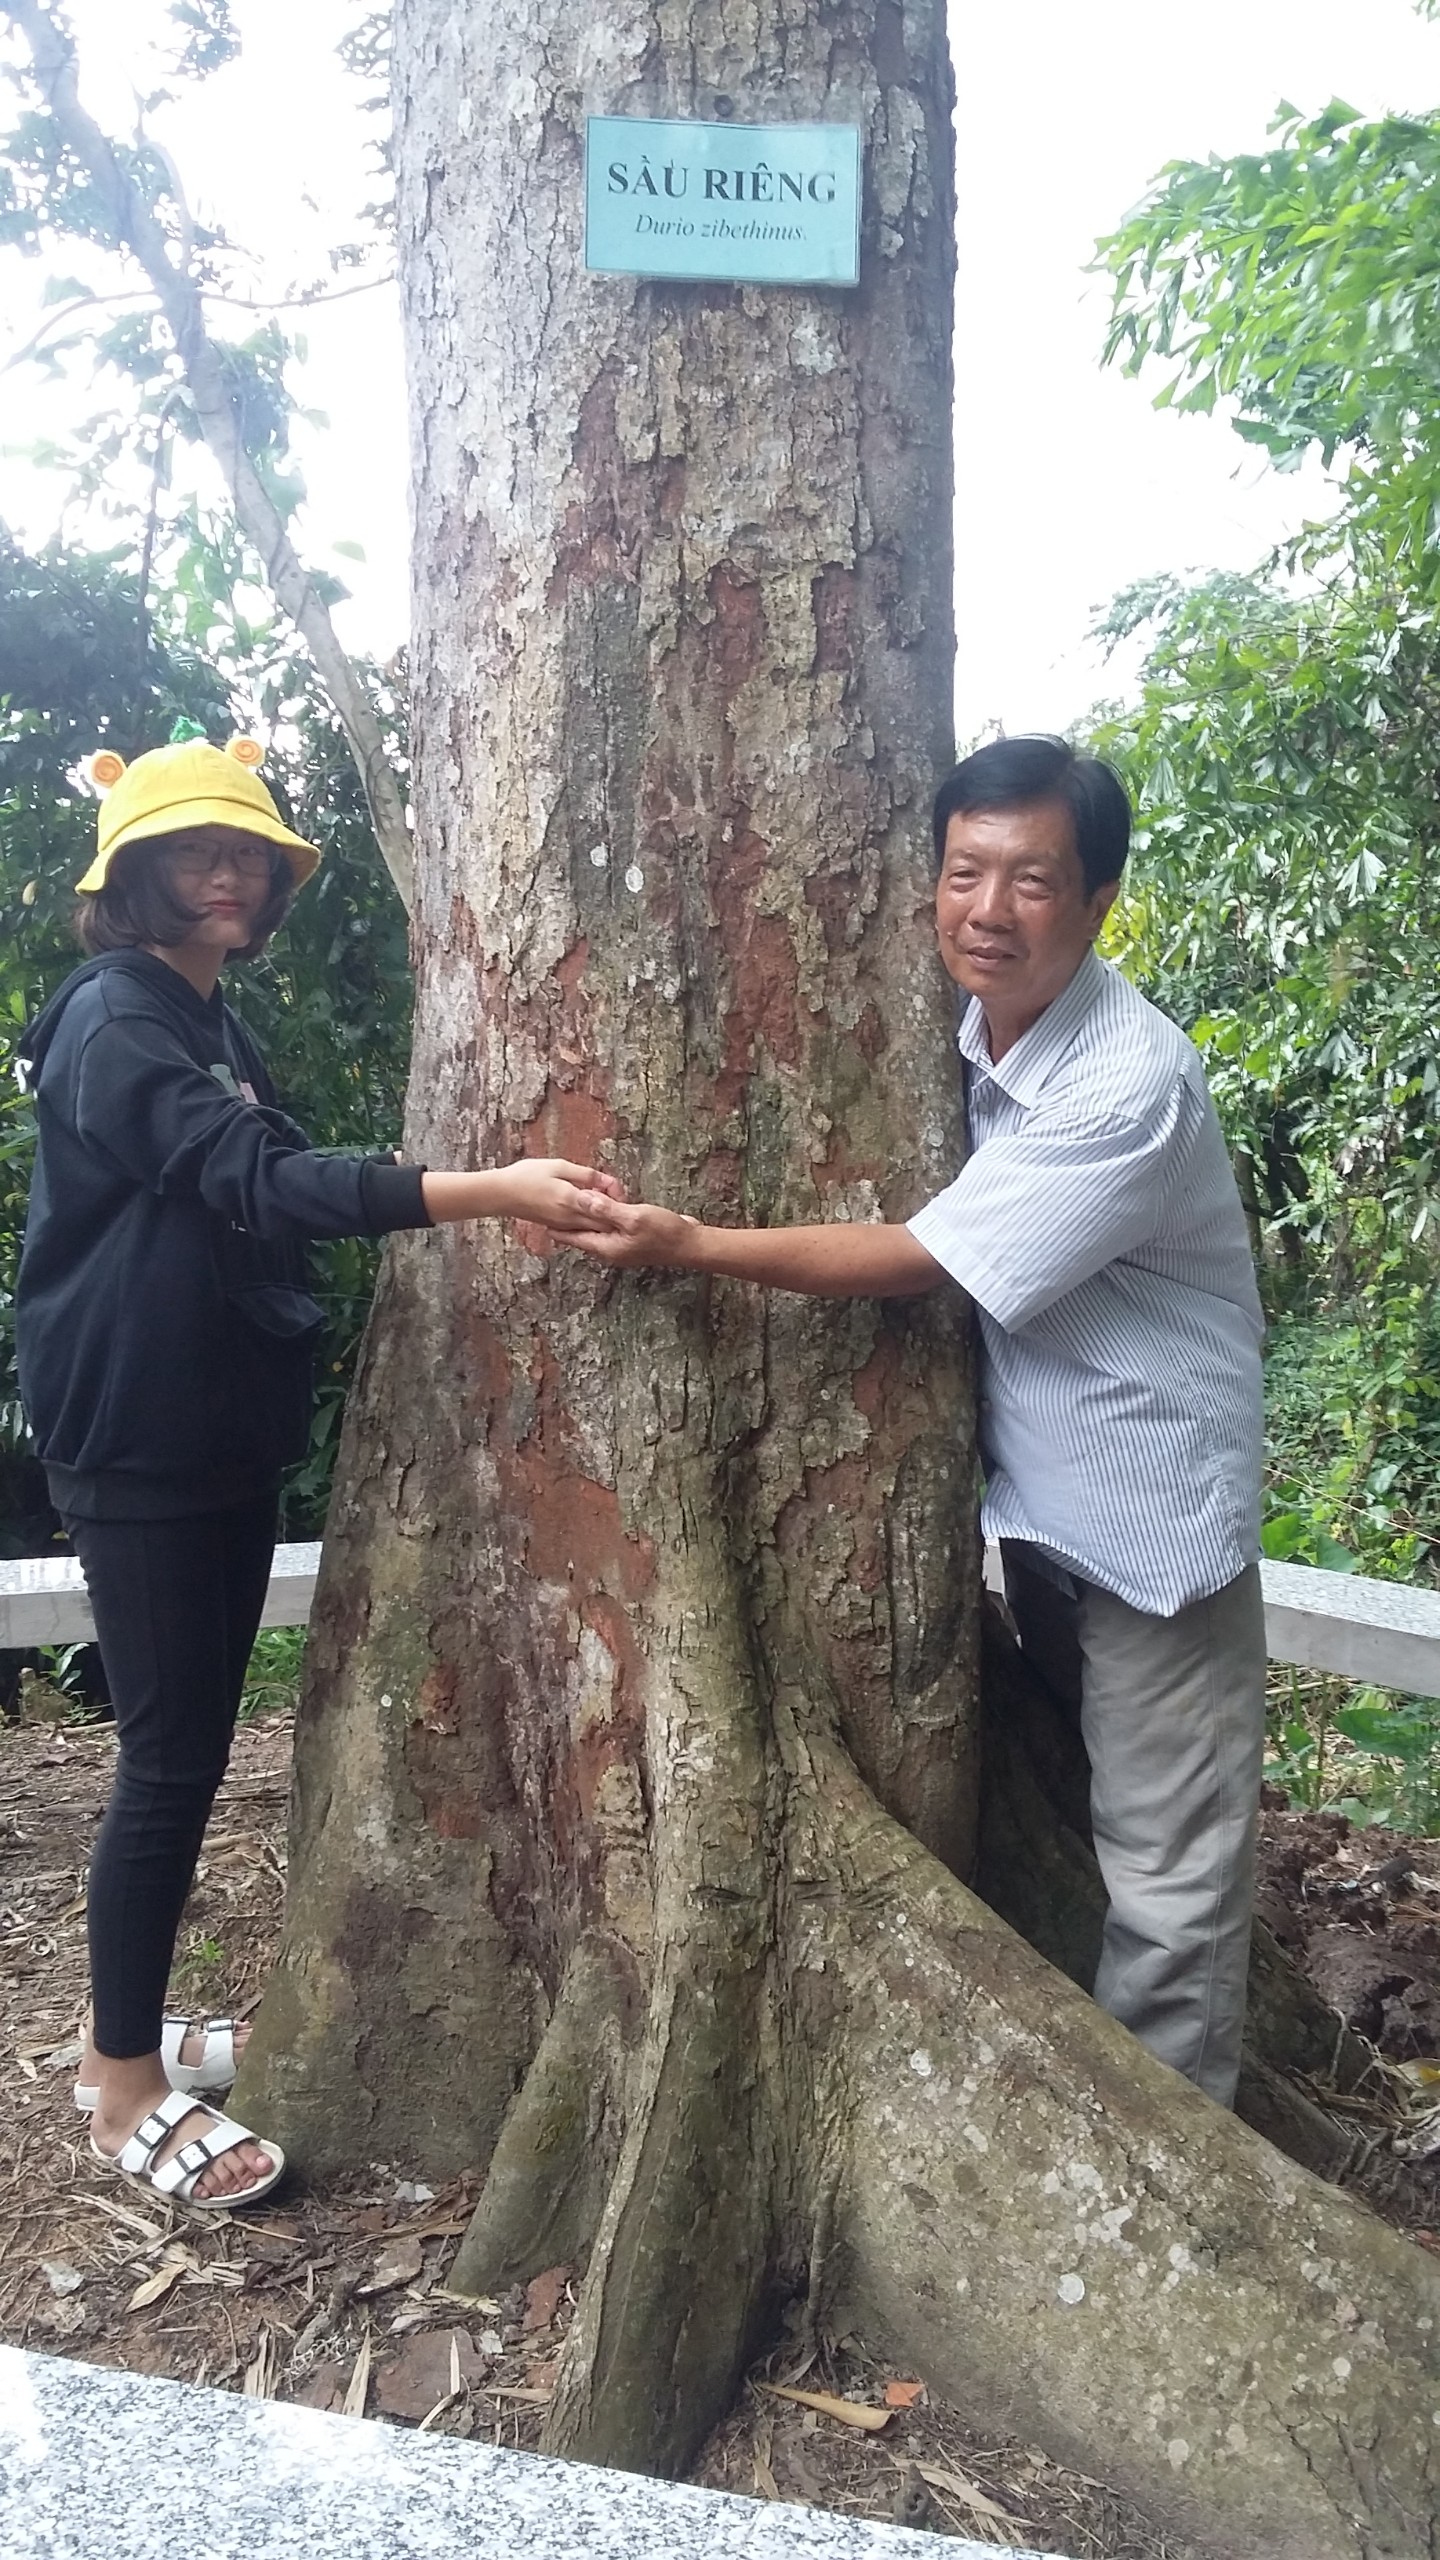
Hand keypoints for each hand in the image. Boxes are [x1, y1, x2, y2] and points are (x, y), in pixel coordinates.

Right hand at [498, 1160, 627, 1229]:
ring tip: (600, 1201)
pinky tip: (585, 1208)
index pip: (607, 1208)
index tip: (615, 1188)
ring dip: (601, 1218)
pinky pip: (581, 1230)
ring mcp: (563, 1226)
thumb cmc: (526, 1176)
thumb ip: (585, 1174)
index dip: (617, 1199)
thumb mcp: (558, 1166)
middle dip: (613, 1212)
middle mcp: (570, 1218)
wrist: (500, 1194)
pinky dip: (588, 1222)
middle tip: (612, 1196)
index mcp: (572, 1200)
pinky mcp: (557, 1228)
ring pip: (593, 1230)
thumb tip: (606, 1181)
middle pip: (604, 1224)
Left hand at [560, 1195, 704, 1268]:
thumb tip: (580, 1199)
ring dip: (585, 1216)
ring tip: (567, 1202)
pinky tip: (599, 1204)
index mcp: (605, 1247)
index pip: (571, 1237)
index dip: (554, 1225)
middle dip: (566, 1220)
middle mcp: (609, 1249)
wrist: (690, 1245)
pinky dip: (601, 1216)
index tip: (537, 1214)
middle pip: (580, 1234)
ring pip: (595, 1230)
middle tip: (547, 1205)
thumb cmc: (664, 1233)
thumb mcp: (633, 1217)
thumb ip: (606, 1209)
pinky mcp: (631, 1239)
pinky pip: (609, 1228)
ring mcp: (620, 1246)